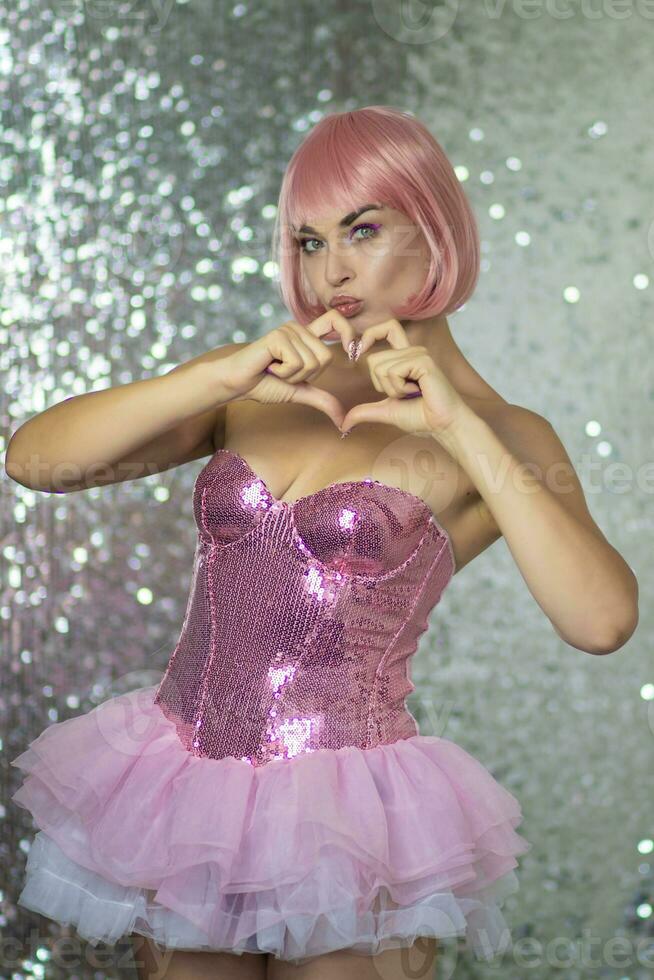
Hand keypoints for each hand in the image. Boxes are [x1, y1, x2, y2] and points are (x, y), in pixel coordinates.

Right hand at [216, 312, 356, 429]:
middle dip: (307, 376)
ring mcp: (288, 330)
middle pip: (326, 357)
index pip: (336, 320)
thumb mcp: (301, 392)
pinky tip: (269, 366)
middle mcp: (299, 329)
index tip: (349, 350)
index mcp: (307, 337)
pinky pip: (297, 363)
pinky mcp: (278, 337)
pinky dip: (283, 373)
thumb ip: (323, 400)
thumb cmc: (265, 384)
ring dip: (292, 376)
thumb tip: (344, 421)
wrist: (239, 384)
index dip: (347, 332)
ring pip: (312, 363)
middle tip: (285, 372)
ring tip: (275, 369)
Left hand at [339, 318, 467, 436]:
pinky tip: (417, 391)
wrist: (442, 425)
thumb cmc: (421, 416)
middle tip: (403, 393)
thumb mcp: (386, 411)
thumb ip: (365, 412)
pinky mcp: (423, 361)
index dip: (370, 336)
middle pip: (373, 359)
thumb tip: (344, 423)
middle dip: (381, 385)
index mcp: (404, 356)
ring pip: (380, 367)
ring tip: (412, 393)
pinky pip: (393, 372)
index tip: (359, 353)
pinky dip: (399, 388)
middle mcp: (412, 350)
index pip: (386, 328)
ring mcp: (418, 354)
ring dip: (392, 389)